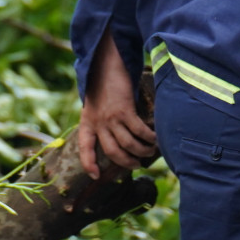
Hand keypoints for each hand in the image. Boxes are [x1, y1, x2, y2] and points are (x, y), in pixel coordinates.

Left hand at [76, 32, 156, 178]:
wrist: (105, 64)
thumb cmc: (102, 82)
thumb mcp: (94, 104)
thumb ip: (100, 120)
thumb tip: (116, 135)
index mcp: (87, 122)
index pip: (85, 148)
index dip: (89, 164)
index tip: (96, 176)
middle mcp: (97, 123)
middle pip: (112, 152)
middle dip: (126, 162)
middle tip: (137, 164)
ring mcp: (110, 117)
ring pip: (127, 144)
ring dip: (141, 151)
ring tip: (151, 151)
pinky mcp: (124, 110)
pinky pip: (138, 130)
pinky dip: (148, 137)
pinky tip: (155, 138)